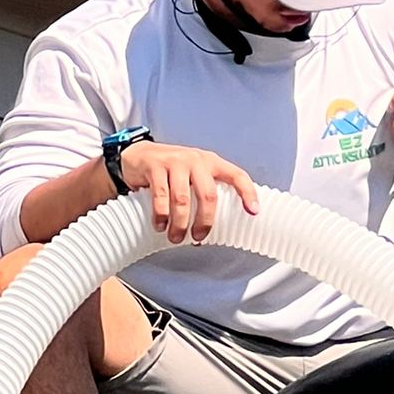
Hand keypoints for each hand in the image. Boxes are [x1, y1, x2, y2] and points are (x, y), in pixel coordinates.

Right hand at [118, 141, 259, 242]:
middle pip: (208, 194)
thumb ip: (202, 196)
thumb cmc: (171, 171)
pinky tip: (160, 225)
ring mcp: (175, 161)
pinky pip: (161, 195)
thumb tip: (207, 236)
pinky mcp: (155, 166)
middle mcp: (196, 160)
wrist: (139, 155)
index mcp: (211, 163)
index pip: (236, 175)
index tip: (254, 212)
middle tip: (197, 237)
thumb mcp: (193, 176)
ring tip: (175, 237)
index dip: (247, 193)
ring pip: (183, 199)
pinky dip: (161, 215)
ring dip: (180, 223)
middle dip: (204, 221)